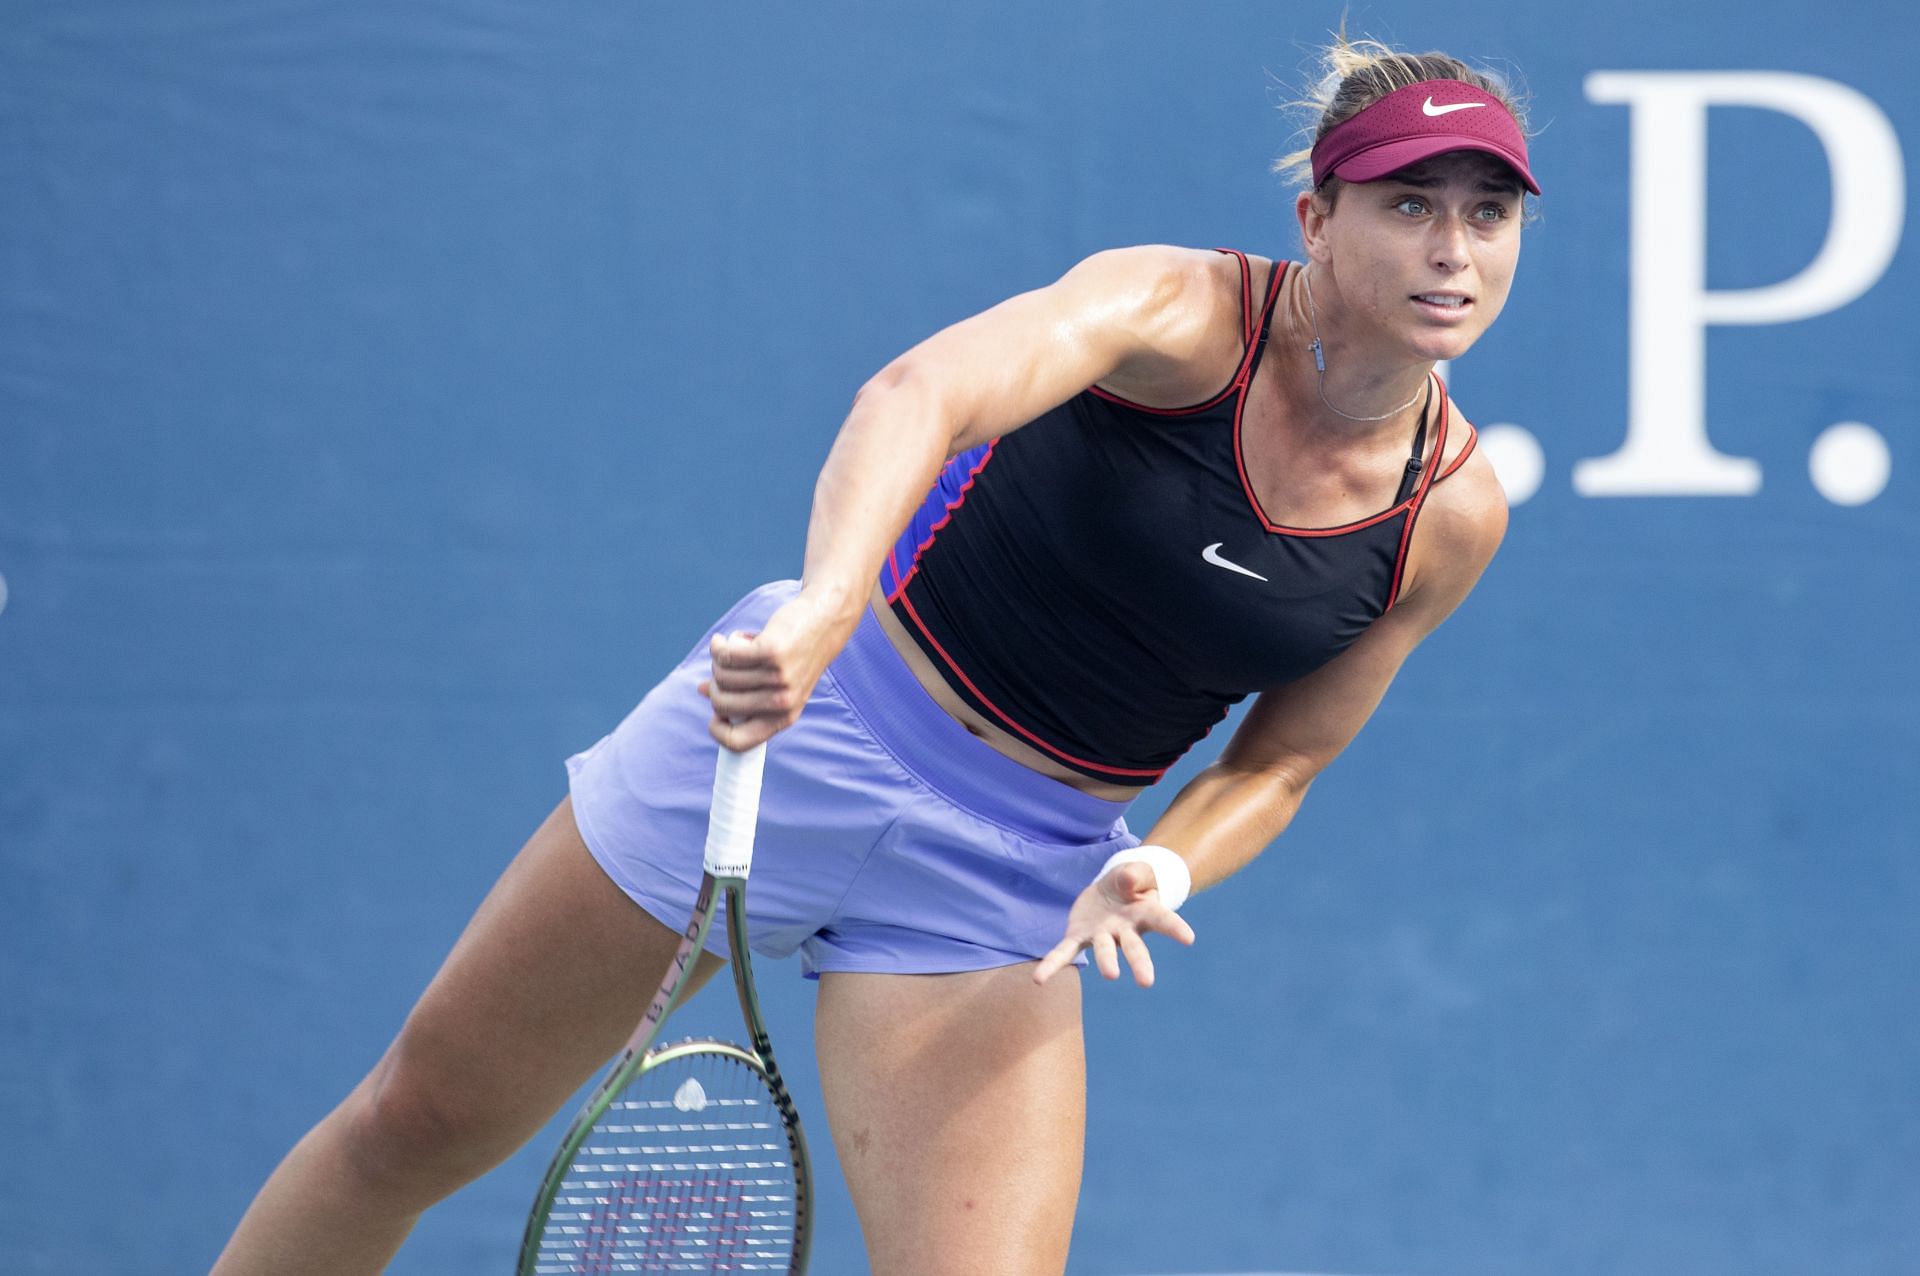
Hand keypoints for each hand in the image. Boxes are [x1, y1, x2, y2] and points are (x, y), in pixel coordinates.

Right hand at [697, 589, 850, 750]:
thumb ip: (744, 692)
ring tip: (732, 648)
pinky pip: (727, 655)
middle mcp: (783, 702)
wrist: (824, 622)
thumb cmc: (796, 654)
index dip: (718, 730)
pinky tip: (726, 639)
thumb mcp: (777, 683)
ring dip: (719, 659)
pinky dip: (720, 645)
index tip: (715, 714)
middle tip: (722, 668)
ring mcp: (778, 678)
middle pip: (722, 703)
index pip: (739, 743)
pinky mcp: (771, 653)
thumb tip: (703, 691)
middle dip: (714, 684)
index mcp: (784, 718)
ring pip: (722, 676)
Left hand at [1032, 860, 1196, 986]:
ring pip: (1105, 950)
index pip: (1163, 920)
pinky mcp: (1079, 936)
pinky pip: (1065, 952)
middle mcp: (1126, 929)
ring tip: (1111, 975)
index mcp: (1146, 912)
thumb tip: (1127, 881)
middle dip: (1140, 963)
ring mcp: (1103, 935)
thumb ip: (1134, 874)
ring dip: (1107, 962)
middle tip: (1146, 982)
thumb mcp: (1135, 870)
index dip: (1175, 928)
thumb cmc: (1131, 880)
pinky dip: (1052, 964)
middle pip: (1134, 947)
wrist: (1112, 888)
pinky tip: (1039, 980)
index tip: (1189, 938)